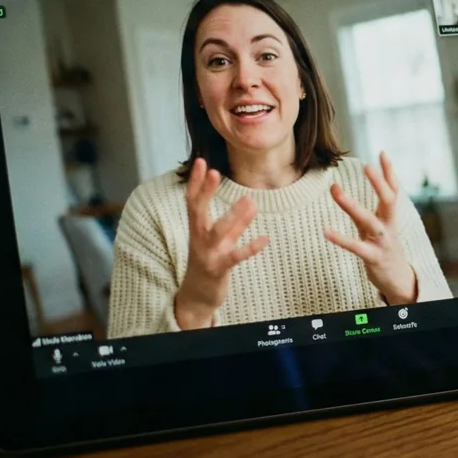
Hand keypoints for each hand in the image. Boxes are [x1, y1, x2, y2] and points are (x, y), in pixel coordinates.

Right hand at [173, 158, 266, 329]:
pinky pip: (236, 256)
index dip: (196, 182)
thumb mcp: (219, 240)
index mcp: (196, 228)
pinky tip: (265, 239)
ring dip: (234, 217)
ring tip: (250, 201)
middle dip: (205, 192)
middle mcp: (199, 238)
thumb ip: (234, 222)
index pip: (193, 201)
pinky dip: (250, 248)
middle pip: (198, 211)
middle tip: (214, 172)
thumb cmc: (209, 261)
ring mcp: (208, 254)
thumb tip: (250, 201)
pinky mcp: (219, 268)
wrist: (197, 296)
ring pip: (219, 232)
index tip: (201, 161)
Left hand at [326, 152, 418, 304]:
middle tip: (367, 166)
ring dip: (351, 205)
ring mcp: (382, 242)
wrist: (398, 280)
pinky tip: (326, 230)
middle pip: (389, 200)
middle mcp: (390, 226)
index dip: (390, 172)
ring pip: (368, 220)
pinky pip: (355, 247)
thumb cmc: (386, 248)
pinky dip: (341, 238)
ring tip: (334, 189)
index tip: (382, 153)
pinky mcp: (373, 258)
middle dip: (379, 183)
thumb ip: (372, 208)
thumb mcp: (382, 225)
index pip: (394, 190)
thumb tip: (359, 187)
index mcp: (391, 217)